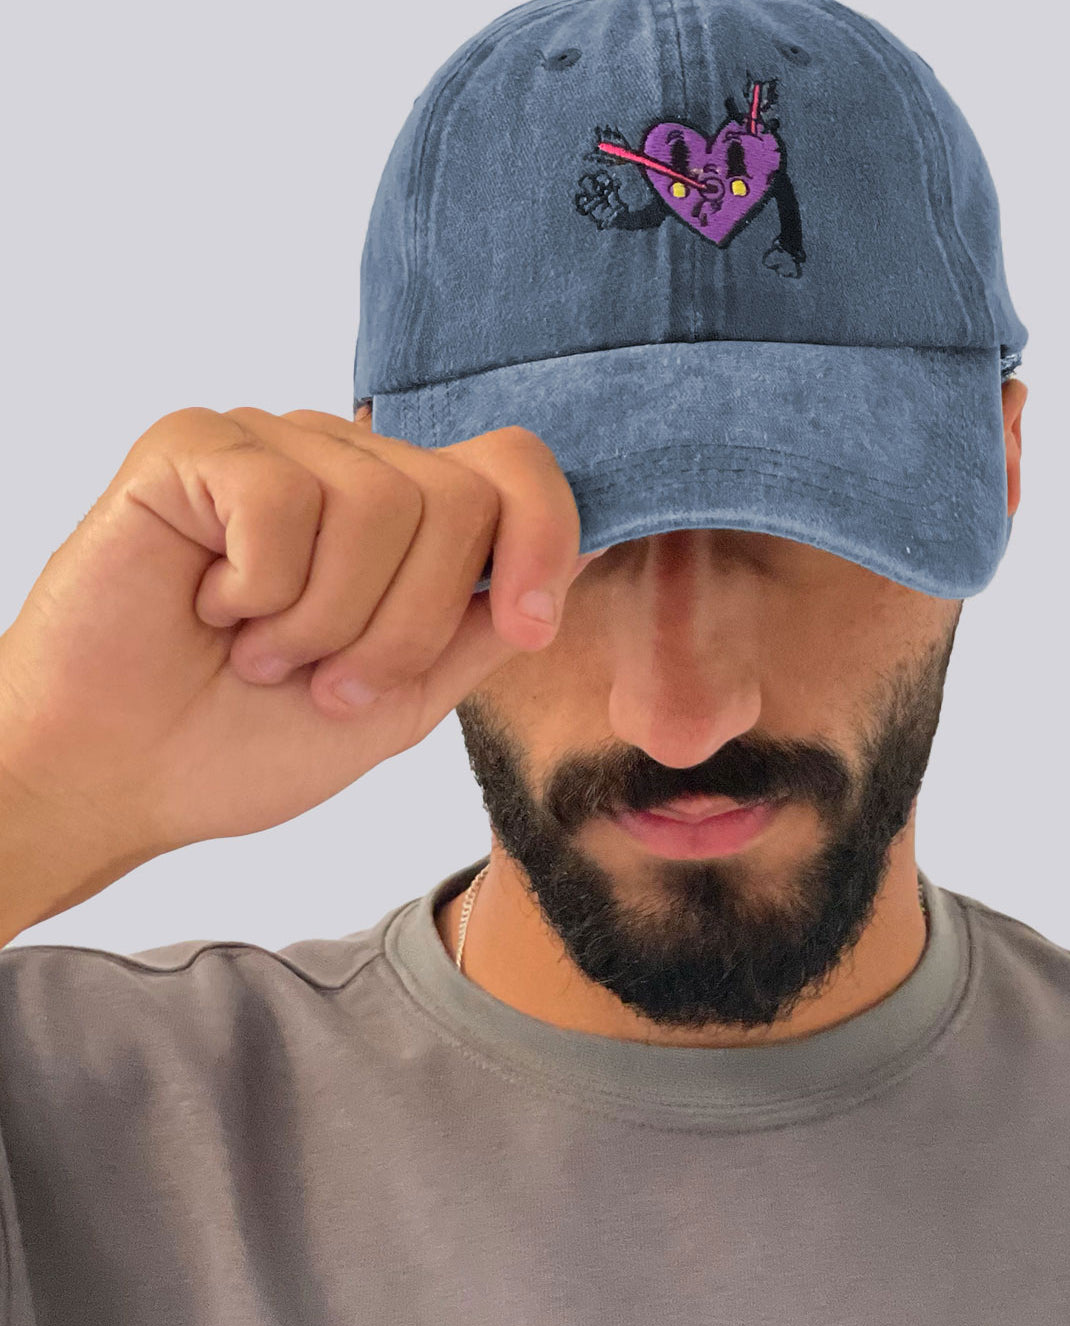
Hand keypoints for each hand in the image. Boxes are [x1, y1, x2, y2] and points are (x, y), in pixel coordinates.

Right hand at [0, 407, 600, 866]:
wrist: (120, 776)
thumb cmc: (251, 738)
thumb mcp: (407, 696)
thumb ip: (486, 622)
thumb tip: (590, 549)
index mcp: (408, 519)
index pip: (516, 469)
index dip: (542, 540)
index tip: (522, 627)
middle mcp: (349, 466)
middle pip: (460, 499)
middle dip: (406, 626)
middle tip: (328, 681)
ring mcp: (273, 446)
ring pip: (378, 504)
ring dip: (325, 622)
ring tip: (265, 652)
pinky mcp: (195, 446)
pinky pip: (281, 501)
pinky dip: (257, 590)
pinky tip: (212, 607)